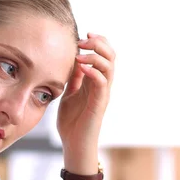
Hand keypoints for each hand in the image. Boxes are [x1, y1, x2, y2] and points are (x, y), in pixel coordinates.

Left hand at [57, 33, 114, 153]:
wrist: (74, 144)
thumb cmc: (71, 122)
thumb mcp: (69, 93)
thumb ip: (73, 78)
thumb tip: (72, 59)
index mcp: (95, 81)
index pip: (104, 54)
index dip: (97, 41)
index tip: (83, 34)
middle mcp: (102, 85)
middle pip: (111, 56)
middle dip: (98, 43)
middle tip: (82, 40)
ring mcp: (102, 94)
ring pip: (109, 67)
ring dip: (95, 55)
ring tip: (80, 54)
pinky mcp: (99, 104)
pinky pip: (103, 83)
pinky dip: (94, 72)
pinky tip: (82, 67)